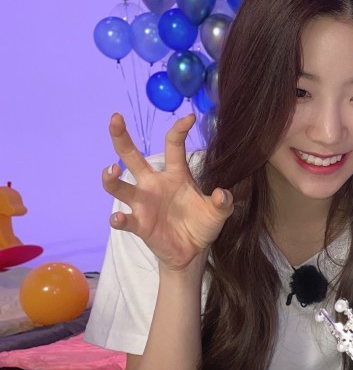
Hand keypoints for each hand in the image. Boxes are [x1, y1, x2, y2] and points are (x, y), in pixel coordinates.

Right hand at [101, 113, 233, 271]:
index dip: (179, 130)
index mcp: (176, 174)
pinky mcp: (139, 224)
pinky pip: (124, 219)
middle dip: (121, 137)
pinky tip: (118, 217)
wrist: (193, 252)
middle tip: (115, 118)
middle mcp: (154, 184)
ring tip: (111, 170)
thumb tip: (222, 194)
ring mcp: (144, 203)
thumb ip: (223, 202)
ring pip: (119, 186)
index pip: (174, 146)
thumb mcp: (219, 212)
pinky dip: (119, 218)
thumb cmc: (203, 223)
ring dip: (111, 178)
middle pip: (132, 157)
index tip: (189, 117)